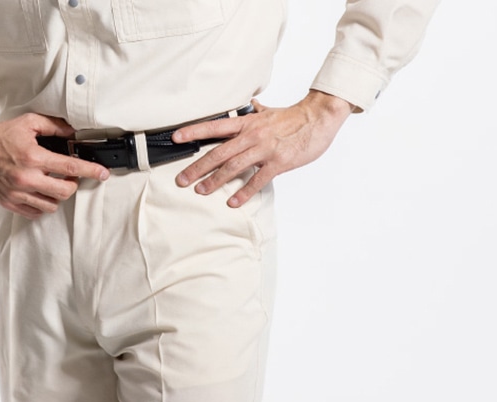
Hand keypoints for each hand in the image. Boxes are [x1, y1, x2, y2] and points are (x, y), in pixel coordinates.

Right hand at [0, 113, 109, 218]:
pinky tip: (40, 191)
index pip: (70, 167)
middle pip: (65, 192)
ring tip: (52, 182)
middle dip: (72, 184)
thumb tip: (74, 132)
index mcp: (33, 157)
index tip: (102, 173)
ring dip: (57, 195)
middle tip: (69, 175)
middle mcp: (26, 178)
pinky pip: (36, 212)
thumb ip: (54, 127)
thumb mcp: (28, 123)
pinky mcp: (11, 203)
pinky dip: (43, 204)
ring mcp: (18, 194)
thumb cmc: (1, 136)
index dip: (90, 171)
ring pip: (52, 205)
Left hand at [172, 90, 354, 206]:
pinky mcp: (278, 163)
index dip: (194, 132)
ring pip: (233, 167)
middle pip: (218, 152)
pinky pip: (257, 180)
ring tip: (201, 191)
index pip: (215, 127)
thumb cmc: (295, 117)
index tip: (176, 138)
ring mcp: (264, 150)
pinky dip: (244, 192)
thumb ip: (257, 112)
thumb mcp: (270, 112)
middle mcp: (252, 136)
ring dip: (215, 180)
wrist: (319, 117)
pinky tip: (232, 202)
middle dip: (198, 167)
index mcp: (247, 123)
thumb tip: (251, 105)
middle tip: (181, 180)